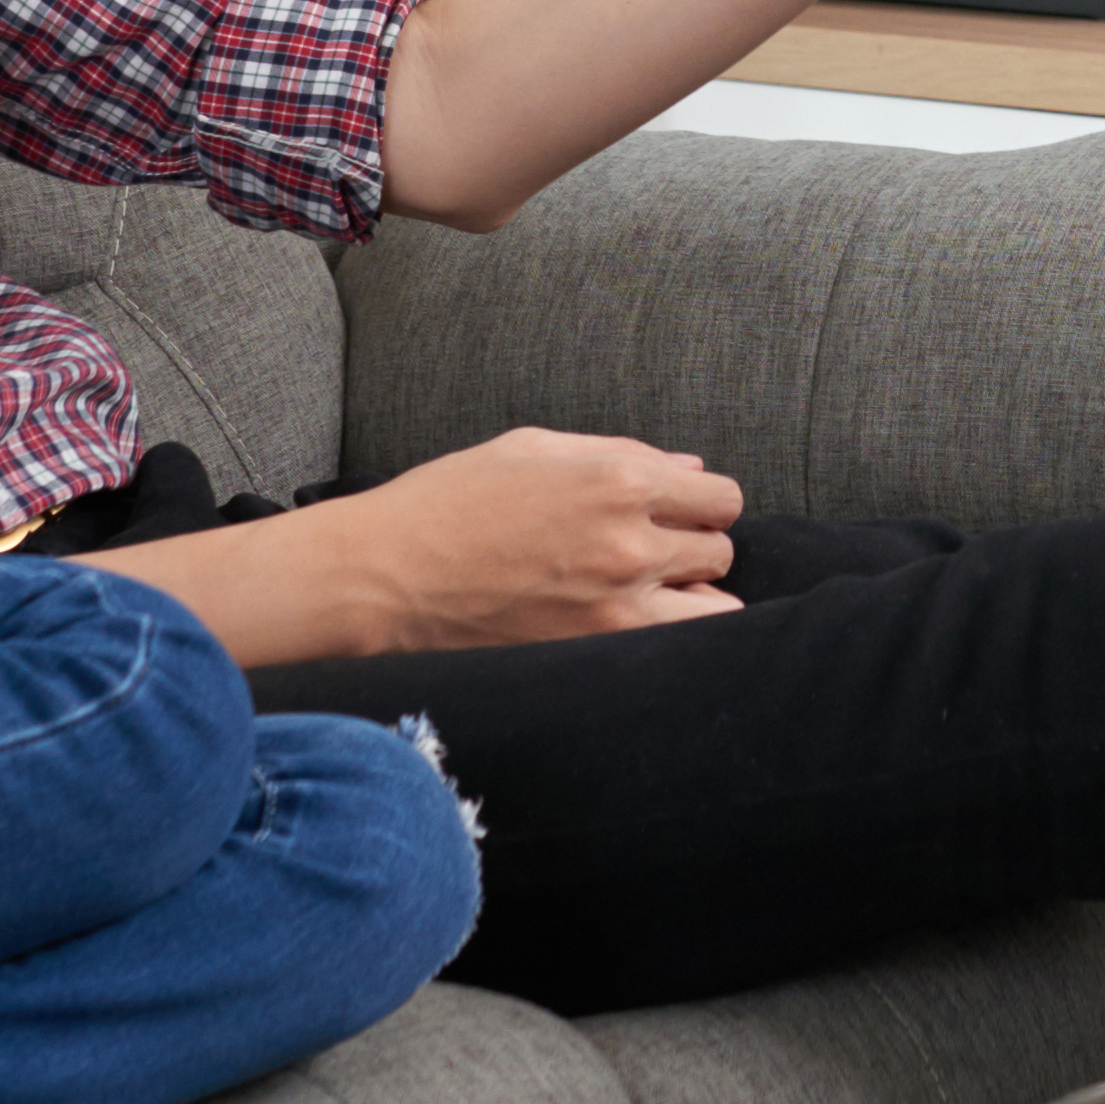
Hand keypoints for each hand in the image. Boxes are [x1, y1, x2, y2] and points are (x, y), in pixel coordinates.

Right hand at [302, 428, 746, 647]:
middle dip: (693, 548)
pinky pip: (676, 650)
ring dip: (692, 598)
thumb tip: (690, 469)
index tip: (675, 514)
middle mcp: (631, 541)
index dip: (701, 505)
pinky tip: (633, 627)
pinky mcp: (595, 654)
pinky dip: (670, 639)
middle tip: (648, 553)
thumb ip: (620, 453)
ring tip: (647, 594)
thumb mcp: (532, 449)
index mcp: (617, 479)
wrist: (383, 578)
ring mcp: (618, 606)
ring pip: (716, 607)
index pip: (720, 497)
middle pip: (720, 550)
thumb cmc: (448, 502)